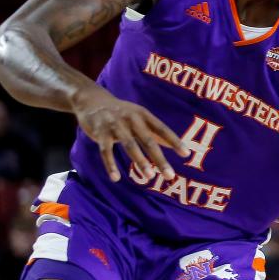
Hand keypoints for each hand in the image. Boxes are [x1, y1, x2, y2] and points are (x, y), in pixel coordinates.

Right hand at [71, 83, 189, 181]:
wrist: (92, 101)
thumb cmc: (122, 113)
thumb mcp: (140, 118)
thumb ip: (156, 132)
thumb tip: (176, 145)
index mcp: (144, 115)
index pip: (162, 129)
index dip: (174, 141)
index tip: (186, 154)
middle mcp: (131, 119)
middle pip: (148, 140)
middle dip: (160, 159)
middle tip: (170, 175)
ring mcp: (115, 125)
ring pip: (130, 145)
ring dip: (141, 161)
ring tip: (150, 176)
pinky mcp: (100, 133)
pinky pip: (106, 151)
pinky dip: (110, 165)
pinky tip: (115, 178)